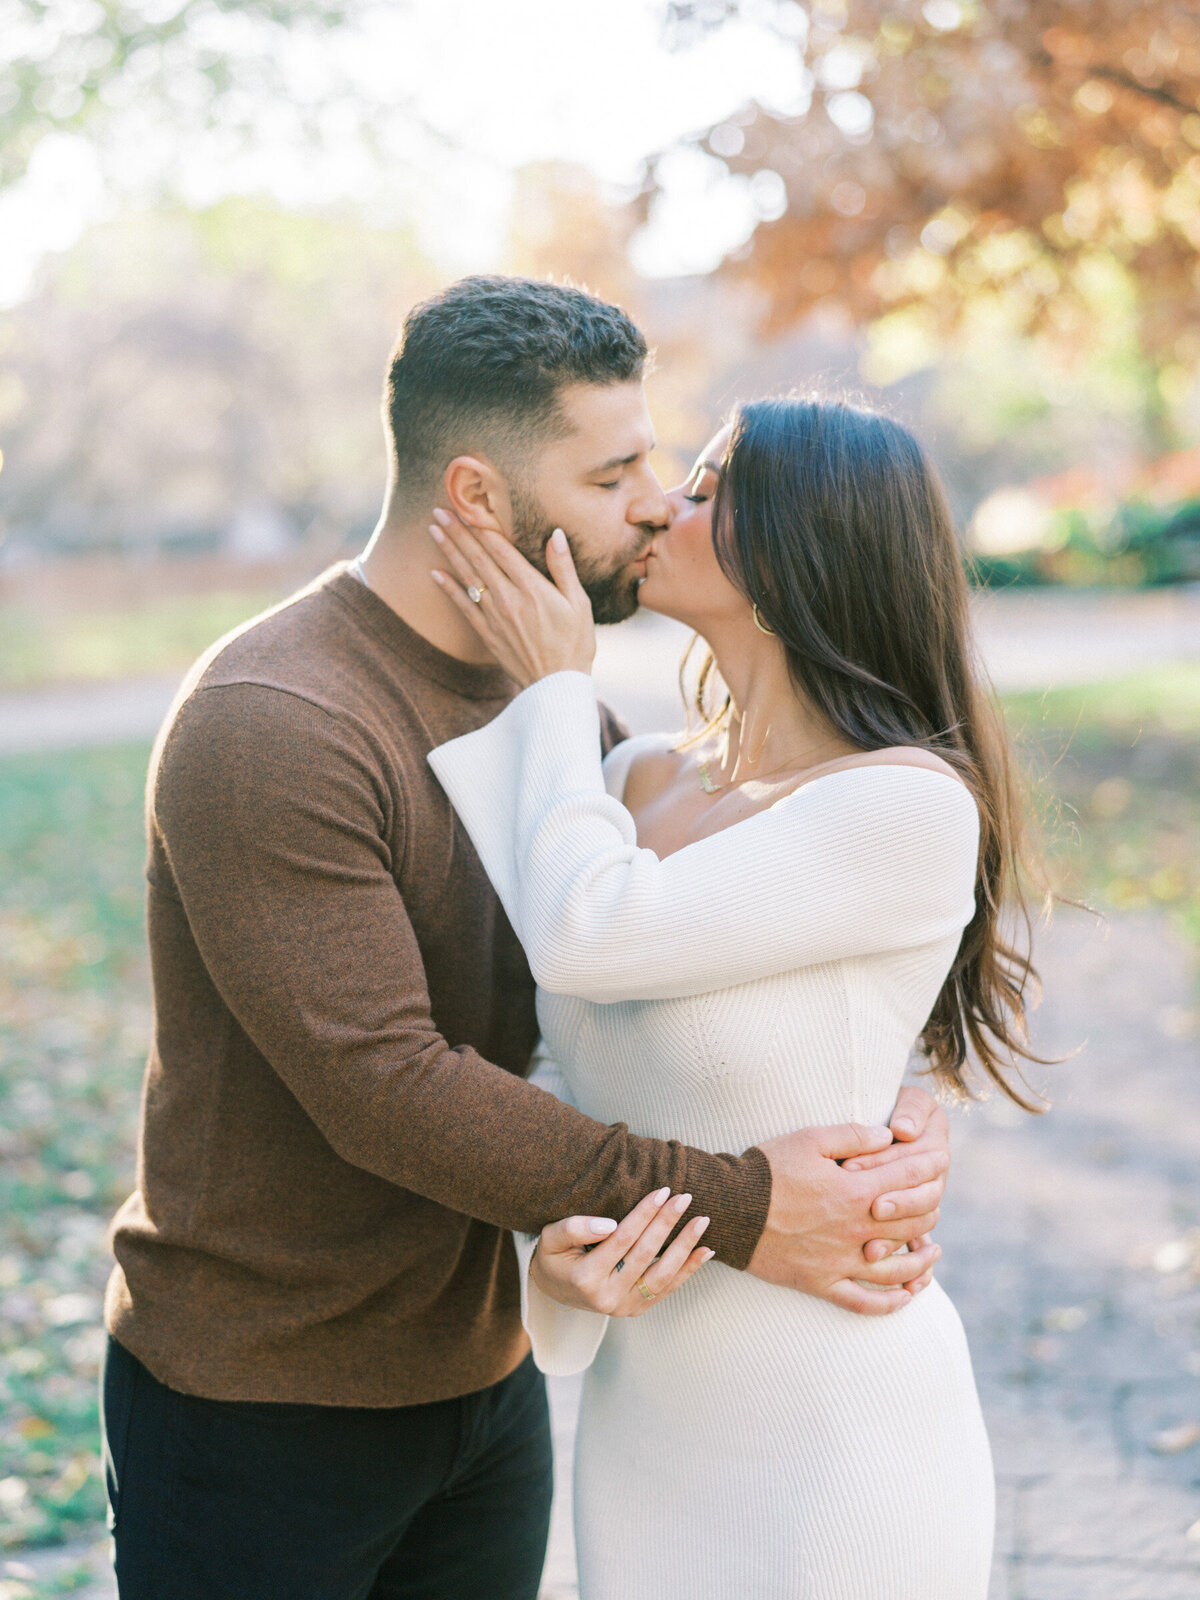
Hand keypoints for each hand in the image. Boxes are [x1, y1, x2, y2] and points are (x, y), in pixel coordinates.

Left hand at [428, 508, 594, 686]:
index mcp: (532, 588)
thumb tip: (556, 534)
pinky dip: (448, 588)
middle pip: (478, 558)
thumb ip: (564, 567)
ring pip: (467, 577)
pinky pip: (463, 606)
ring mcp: (495, 617)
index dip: (481, 526)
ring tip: (433, 531)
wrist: (557, 686)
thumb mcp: (579, 603)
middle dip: (457, 532)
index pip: (501, 549)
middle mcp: (509, 598)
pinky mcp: (487, 634)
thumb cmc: (575, 644)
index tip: (466, 507)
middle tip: (439, 511)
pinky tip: (435, 573)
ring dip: (449, 552)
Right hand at [529, 1188, 712, 1315]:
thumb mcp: (552, 1237)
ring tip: (701, 1221)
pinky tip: (705, 1250)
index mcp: (585, 1278)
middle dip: (667, 1224)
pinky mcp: (636, 1310)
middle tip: (685, 1198)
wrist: (555, 1289)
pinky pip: (667, 1289)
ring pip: (662, 1276)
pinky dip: (689, 1270)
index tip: (662, 1191)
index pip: (622, 1240)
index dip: (644, 1214)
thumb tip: (610, 1224)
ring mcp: (624, 1308)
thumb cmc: (555, 1256)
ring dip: (685, 1247)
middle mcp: (607, 1298)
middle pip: (645, 1255)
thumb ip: (575, 1228)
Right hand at [748, 1120, 946, 1315]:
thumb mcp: (811, 1138)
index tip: (941, 1159)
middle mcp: (856, 1230)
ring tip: (933, 1253)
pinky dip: (892, 1303)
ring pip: (897, 1269)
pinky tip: (907, 1297)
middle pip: (912, 1224)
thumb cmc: (769, 1169)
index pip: (909, 1179)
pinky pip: (865, 1303)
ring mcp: (841, 1262)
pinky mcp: (822, 1283)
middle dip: (931, 1210)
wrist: (730, 1208)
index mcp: (856, 1192)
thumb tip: (890, 1136)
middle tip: (937, 1203)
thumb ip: (855, 1135)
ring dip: (922, 1261)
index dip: (930, 1167)